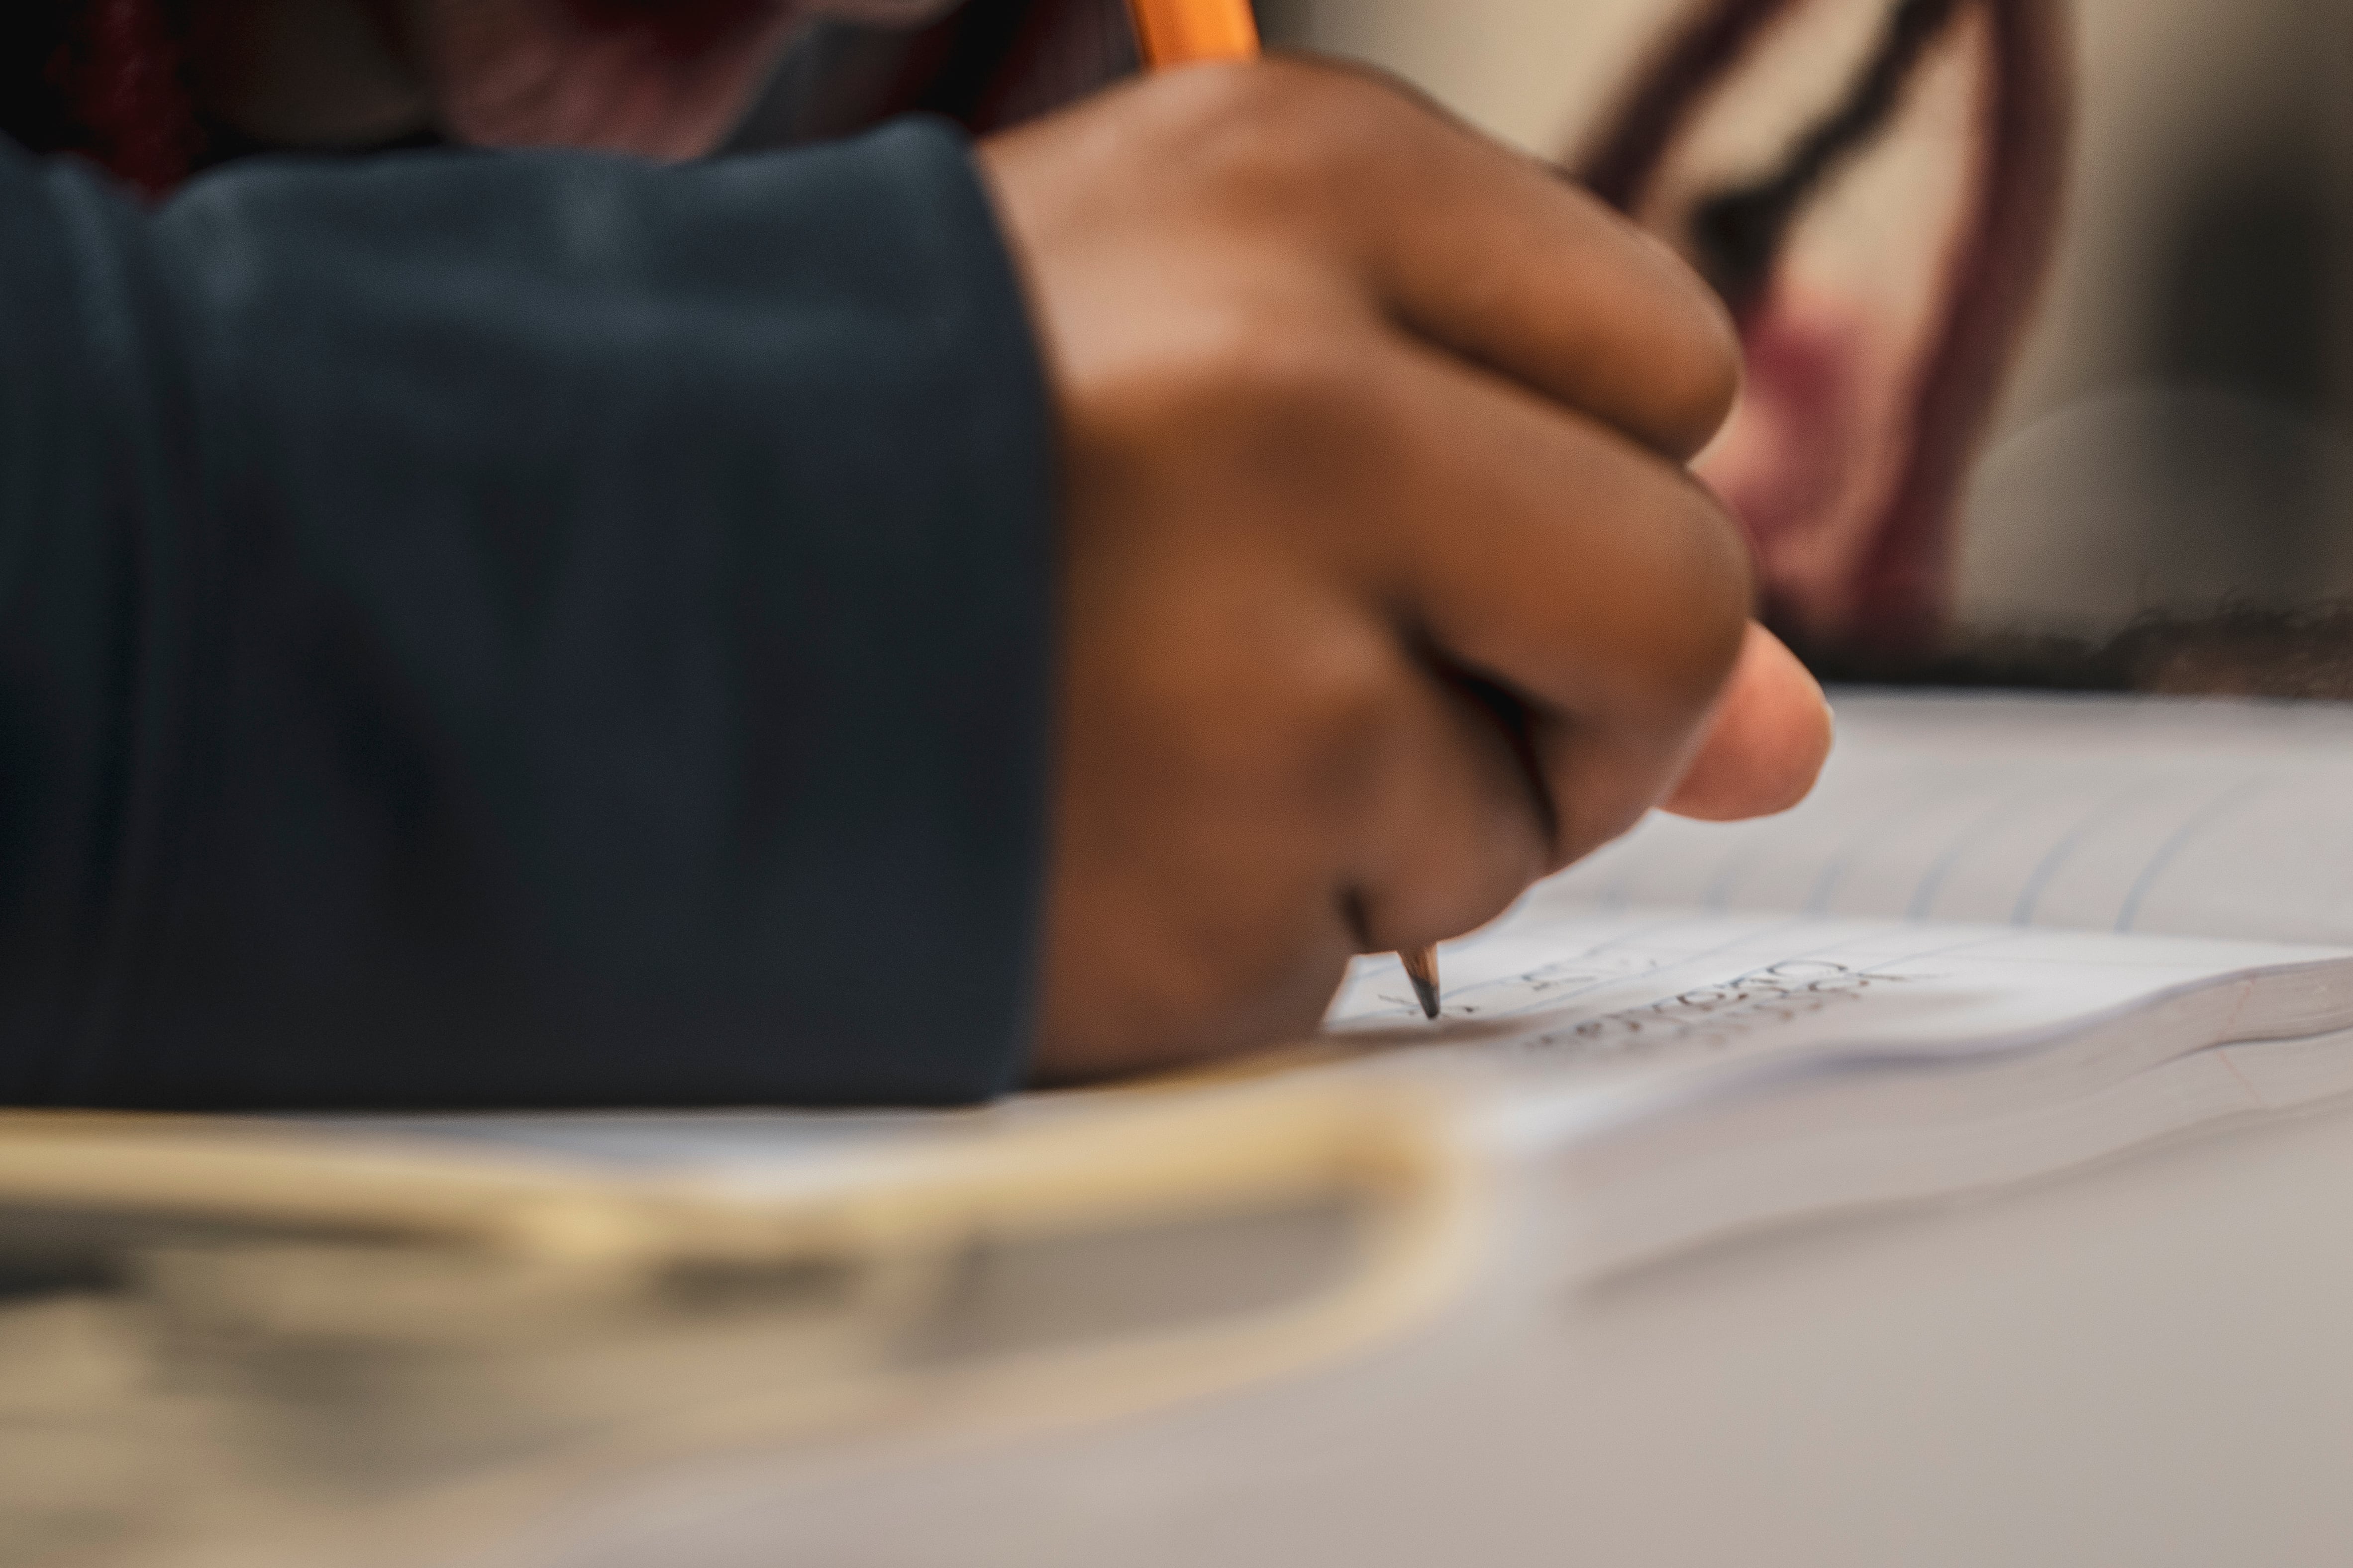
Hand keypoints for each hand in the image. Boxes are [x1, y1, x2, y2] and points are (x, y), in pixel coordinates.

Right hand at [979, 60, 1829, 1080]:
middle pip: (1678, 596)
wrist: (576, 602)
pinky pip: (1367, 943)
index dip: (1560, 463)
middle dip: (1577, 677)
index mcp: (1293, 183)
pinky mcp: (1206, 890)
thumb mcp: (1218, 350)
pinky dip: (1261, 919)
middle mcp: (1297, 396)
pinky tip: (1094, 833)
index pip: (1665, 359)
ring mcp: (1256, 664)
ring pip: (1531, 805)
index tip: (1417, 496)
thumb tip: (1802, 725)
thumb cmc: (921, 451)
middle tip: (1376, 671)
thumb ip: (1533, 492)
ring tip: (1152, 734)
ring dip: (1390, 808)